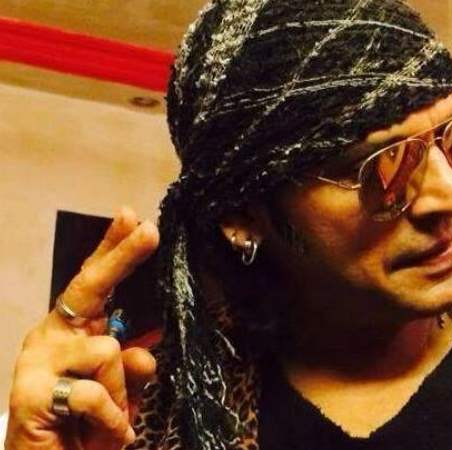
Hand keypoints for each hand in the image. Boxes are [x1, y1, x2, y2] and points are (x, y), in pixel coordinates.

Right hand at [5, 207, 159, 449]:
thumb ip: (131, 366)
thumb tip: (148, 351)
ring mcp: (37, 362)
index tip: (133, 217)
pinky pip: (93, 392)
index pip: (93, 282)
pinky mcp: (31, 394)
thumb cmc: (81, 428)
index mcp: (72, 331)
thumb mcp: (117, 391)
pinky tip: (108, 435)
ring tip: (112, 419)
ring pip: (108, 349)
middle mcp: (51, 336)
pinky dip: (112, 417)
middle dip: (121, 256)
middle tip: (149, 229)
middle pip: (89, 286)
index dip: (112, 249)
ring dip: (121, 391)